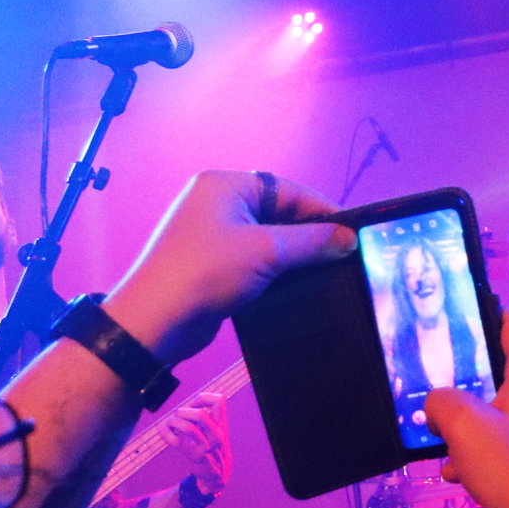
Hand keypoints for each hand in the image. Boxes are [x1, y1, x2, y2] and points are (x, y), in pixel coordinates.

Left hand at [104, 170, 354, 366]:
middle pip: (279, 212)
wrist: (155, 323)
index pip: (287, 189)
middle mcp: (218, 202)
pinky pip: (255, 258)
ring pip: (269, 238)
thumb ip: (312, 243)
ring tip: (327, 271)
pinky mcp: (214, 263)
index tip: (353, 232)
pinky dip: (276, 269)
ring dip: (294, 255)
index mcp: (225, 185)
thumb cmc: (207, 272)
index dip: (322, 210)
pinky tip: (299, 285)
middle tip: (344, 254)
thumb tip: (349, 238)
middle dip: (309, 234)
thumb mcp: (266, 252)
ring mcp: (214, 234)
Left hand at [166, 392, 230, 495]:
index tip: (193, 404)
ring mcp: (208, 447)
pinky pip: (178, 442)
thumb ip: (206, 416)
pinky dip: (167, 434)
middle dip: (182, 412)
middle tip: (177, 417)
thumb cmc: (211, 449)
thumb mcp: (214, 431)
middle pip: (200, 415)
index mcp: (221, 424)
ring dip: (173, 423)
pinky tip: (164, 433)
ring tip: (170, 425)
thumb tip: (190, 402)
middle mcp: (218, 434)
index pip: (219, 401)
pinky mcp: (197, 458)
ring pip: (189, 428)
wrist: (217, 475)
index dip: (202, 398)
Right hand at [426, 312, 508, 507]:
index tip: (458, 316)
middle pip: (508, 369)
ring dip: (472, 421)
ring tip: (439, 437)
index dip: (489, 312)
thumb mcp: (465, 427)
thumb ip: (443, 402)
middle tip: (436, 380)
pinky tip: (459, 474)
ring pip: (505, 410)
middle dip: (470, 376)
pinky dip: (485, 450)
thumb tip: (439, 401)